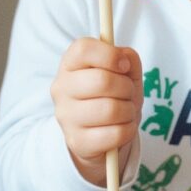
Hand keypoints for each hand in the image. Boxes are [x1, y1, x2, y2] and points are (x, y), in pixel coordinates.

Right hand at [51, 38, 142, 185]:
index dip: (110, 55)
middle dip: (126, 88)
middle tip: (127, 93)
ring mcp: (66, 117)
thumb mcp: (124, 73)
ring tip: (125, 112)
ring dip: (128, 111)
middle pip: (102, 80)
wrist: (101, 135)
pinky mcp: (77, 141)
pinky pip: (115, 133)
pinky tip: (122, 128)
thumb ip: (127, 58)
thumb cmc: (113, 97)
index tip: (124, 66)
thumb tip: (125, 59)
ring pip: (111, 109)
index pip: (83, 48)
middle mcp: (61, 88)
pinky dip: (128, 130)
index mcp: (70, 64)